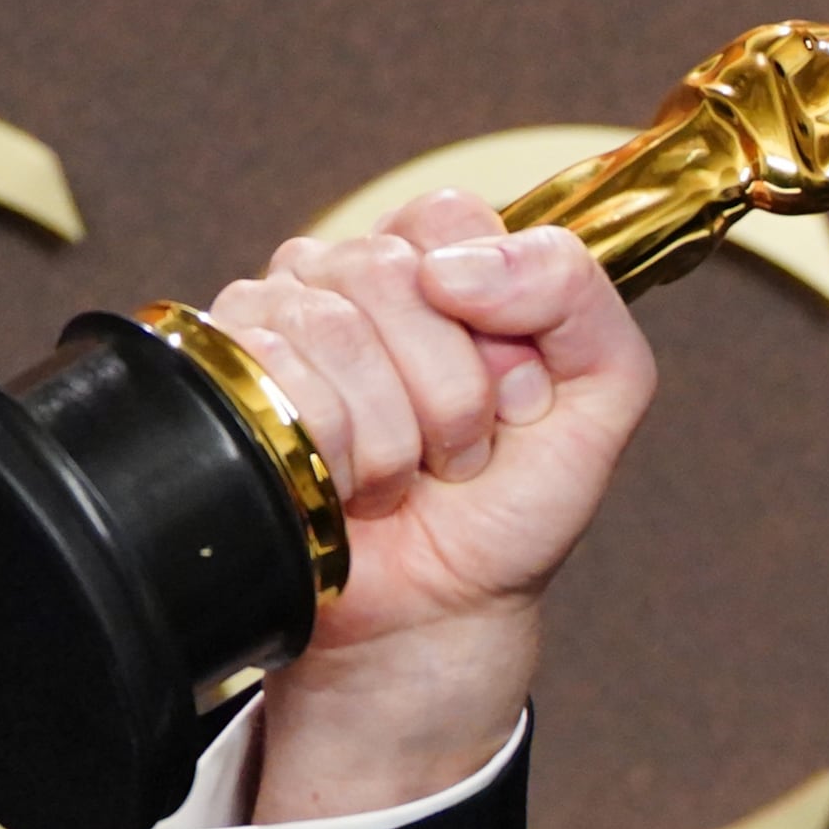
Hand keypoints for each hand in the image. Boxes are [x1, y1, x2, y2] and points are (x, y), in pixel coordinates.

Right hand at [203, 190, 656, 823]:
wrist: (437, 613)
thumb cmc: (510, 505)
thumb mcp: (603, 394)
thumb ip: (579, 295)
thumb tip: (458, 263)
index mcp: (439, 265)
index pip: (445, 216)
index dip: (489, 313)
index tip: (509, 392)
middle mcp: (353, 281)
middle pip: (391, 271)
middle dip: (449, 387)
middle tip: (455, 449)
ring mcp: (281, 325)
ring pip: (332, 325)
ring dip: (393, 433)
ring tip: (404, 475)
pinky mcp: (225, 382)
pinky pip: (272, 372)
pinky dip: (334, 452)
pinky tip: (347, 486)